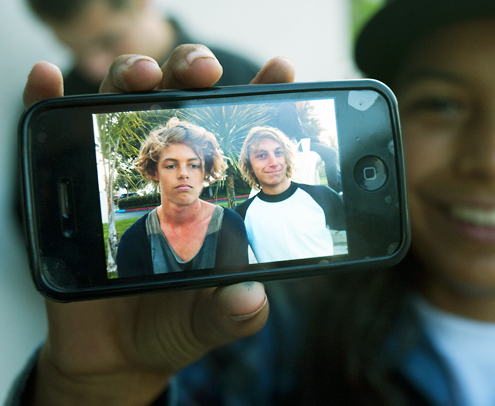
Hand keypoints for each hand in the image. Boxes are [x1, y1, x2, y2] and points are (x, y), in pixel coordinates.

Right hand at [24, 45, 294, 405]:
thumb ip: (235, 311)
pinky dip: (48, 99)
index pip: (236, 134)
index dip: (258, 96)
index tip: (279, 71)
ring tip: (143, 76)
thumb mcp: (212, 318)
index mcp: (210, 190)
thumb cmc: (173, 322)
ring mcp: (117, 172)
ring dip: (132, 75)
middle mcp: (166, 170)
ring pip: (123, 102)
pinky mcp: (72, 186)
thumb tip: (249, 296)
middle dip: (192, 71)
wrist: (116, 352)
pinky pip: (56, 134)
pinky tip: (50, 80)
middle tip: (204, 72)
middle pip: (179, 99)